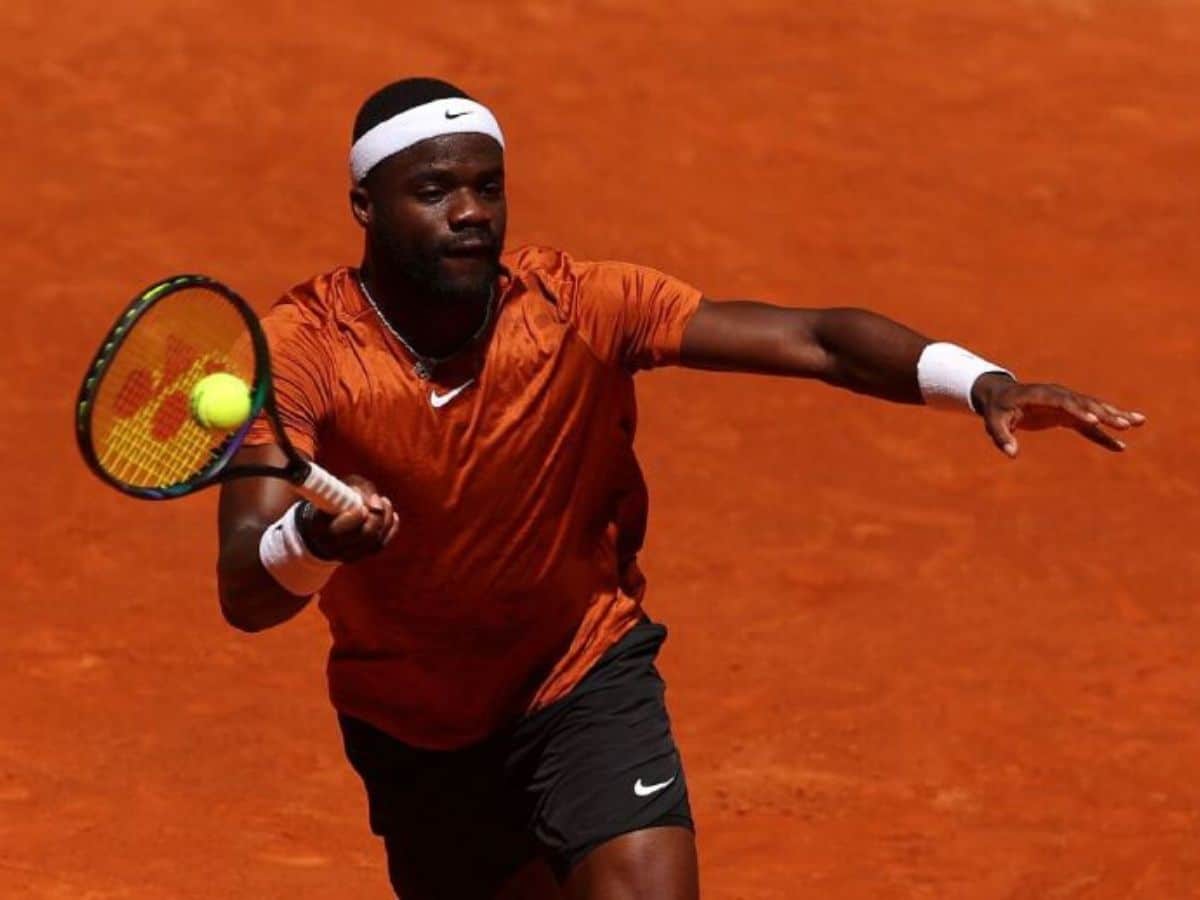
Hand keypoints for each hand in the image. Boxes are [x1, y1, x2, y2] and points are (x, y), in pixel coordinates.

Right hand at [296, 475, 399, 561]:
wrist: (323, 523)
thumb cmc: (333, 499)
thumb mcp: (341, 487)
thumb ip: (358, 489)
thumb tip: (376, 503)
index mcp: (318, 527)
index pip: (341, 526)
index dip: (357, 516)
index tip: (364, 506)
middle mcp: (331, 546)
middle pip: (365, 535)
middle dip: (377, 517)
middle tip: (378, 502)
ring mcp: (347, 554)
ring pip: (375, 541)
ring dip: (385, 519)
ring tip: (384, 502)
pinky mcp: (360, 556)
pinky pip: (380, 545)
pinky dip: (390, 529)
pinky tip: (392, 515)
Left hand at [971, 372, 1146, 457]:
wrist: (1001, 397)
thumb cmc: (996, 410)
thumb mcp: (993, 422)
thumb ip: (1002, 436)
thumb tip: (1011, 453)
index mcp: (1040, 394)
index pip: (1062, 401)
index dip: (1078, 409)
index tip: (1094, 420)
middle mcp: (1058, 396)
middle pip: (1085, 404)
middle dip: (1105, 413)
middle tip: (1125, 423)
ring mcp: (1066, 404)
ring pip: (1094, 410)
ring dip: (1115, 416)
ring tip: (1138, 422)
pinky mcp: (1068, 415)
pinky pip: (1089, 425)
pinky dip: (1104, 434)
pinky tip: (1121, 447)